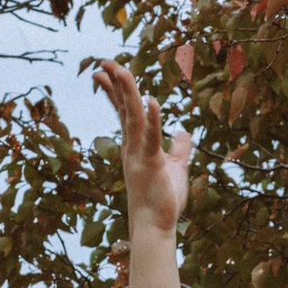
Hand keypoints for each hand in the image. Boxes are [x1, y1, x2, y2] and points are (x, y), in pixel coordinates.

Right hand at [94, 57, 192, 287]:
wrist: (155, 226)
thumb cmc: (163, 200)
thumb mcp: (176, 168)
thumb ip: (180, 149)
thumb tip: (184, 132)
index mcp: (136, 146)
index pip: (123, 112)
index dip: (115, 91)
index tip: (103, 72)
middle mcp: (132, 147)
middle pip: (123, 109)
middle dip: (115, 84)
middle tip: (103, 61)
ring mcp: (139, 155)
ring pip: (132, 117)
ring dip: (128, 93)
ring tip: (121, 70)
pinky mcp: (150, 164)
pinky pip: (151, 137)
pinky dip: (152, 119)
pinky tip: (151, 100)